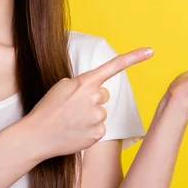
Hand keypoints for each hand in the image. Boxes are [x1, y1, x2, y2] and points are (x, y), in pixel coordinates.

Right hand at [24, 47, 153, 159]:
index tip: (150, 51)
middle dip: (92, 99)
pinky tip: (76, 131)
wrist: (37, 136)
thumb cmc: (47, 109)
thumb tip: (96, 89)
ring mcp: (97, 116)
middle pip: (104, 94)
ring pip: (102, 112)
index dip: (133, 57)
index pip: (113, 66)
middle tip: (73, 108)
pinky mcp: (98, 134)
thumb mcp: (61, 87)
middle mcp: (94, 98)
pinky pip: (100, 128)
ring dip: (90, 115)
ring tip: (71, 120)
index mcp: (84, 82)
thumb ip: (81, 84)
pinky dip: (90, 130)